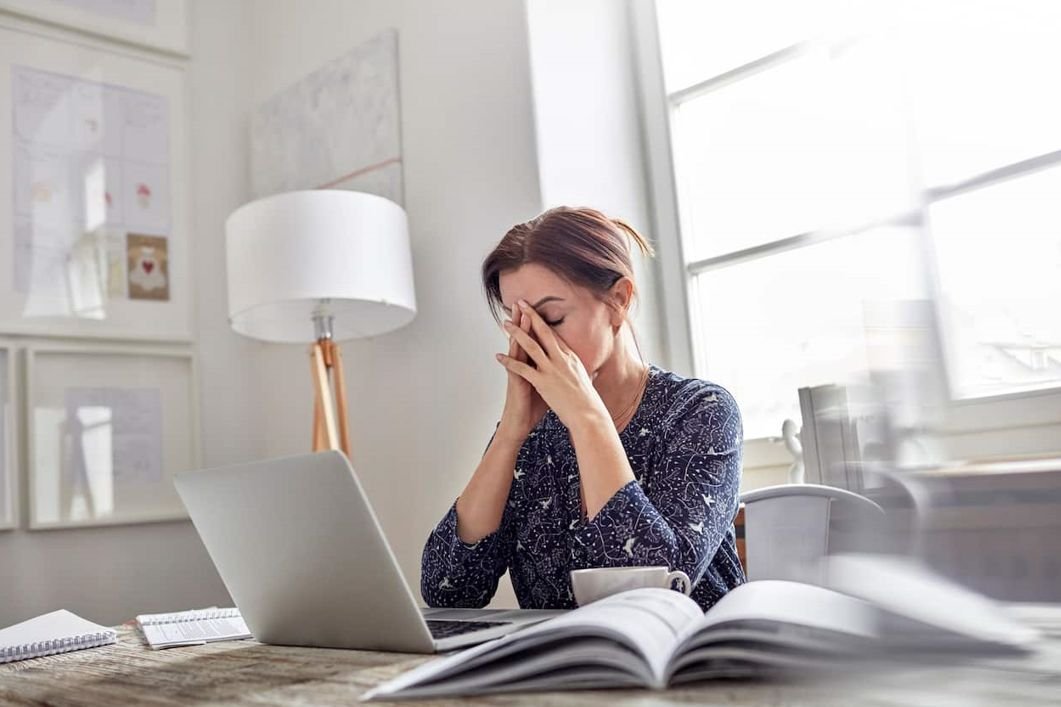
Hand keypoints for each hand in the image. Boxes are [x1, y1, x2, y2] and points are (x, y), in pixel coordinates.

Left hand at [496, 300, 608, 432]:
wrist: (589, 416)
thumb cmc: (588, 402)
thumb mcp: (585, 381)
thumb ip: (580, 372)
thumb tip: (586, 370)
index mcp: (571, 358)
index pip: (555, 335)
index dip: (544, 322)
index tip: (536, 312)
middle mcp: (562, 359)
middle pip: (544, 332)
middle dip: (531, 316)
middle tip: (520, 303)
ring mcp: (552, 370)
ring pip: (531, 346)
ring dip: (517, 333)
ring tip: (506, 323)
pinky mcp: (543, 382)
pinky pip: (522, 369)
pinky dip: (509, 362)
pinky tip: (499, 356)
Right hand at [496, 304, 547, 441]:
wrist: (519, 424)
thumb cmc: (533, 408)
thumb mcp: (547, 388)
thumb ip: (554, 376)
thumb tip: (568, 371)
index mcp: (536, 365)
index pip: (537, 341)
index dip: (538, 326)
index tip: (541, 310)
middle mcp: (525, 366)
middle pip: (526, 338)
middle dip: (525, 321)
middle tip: (523, 303)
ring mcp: (519, 373)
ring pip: (518, 348)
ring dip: (518, 331)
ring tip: (517, 315)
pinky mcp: (515, 382)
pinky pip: (513, 365)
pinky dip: (512, 354)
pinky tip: (511, 344)